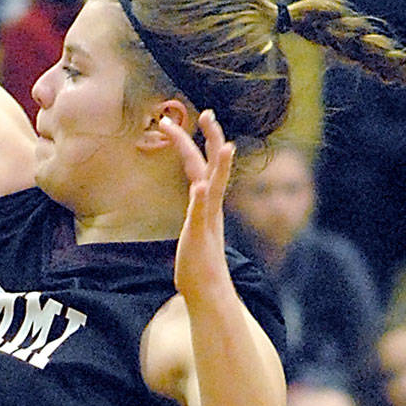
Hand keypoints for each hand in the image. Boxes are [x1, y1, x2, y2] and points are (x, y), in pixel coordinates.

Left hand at [160, 109, 233, 307]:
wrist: (207, 292)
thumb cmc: (197, 266)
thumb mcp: (194, 232)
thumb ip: (197, 214)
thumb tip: (197, 199)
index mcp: (208, 204)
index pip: (203, 165)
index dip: (194, 142)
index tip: (184, 121)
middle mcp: (211, 207)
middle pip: (214, 165)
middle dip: (212, 138)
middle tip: (206, 112)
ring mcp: (208, 220)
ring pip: (215, 185)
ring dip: (220, 163)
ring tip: (222, 141)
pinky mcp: (202, 237)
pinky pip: (202, 215)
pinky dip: (203, 199)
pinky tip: (201, 186)